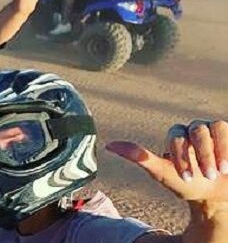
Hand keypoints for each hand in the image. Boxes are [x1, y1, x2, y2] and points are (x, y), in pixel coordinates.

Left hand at [106, 119, 227, 204]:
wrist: (215, 198)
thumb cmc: (186, 184)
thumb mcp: (162, 173)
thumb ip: (139, 157)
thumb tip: (108, 145)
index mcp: (176, 135)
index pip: (175, 135)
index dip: (180, 155)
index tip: (185, 177)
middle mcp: (196, 129)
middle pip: (197, 130)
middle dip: (202, 154)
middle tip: (207, 176)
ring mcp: (216, 131)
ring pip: (217, 126)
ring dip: (219, 150)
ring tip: (222, 171)